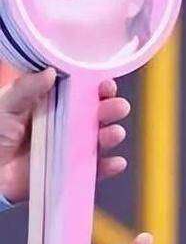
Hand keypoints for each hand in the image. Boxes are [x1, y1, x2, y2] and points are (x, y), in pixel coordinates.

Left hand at [0, 69, 130, 202]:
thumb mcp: (5, 106)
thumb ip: (26, 88)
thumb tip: (51, 72)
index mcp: (53, 103)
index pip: (83, 91)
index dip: (98, 87)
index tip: (105, 84)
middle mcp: (67, 124)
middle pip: (98, 113)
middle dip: (112, 109)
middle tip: (117, 107)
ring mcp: (71, 147)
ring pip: (101, 139)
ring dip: (112, 135)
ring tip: (113, 134)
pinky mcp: (71, 171)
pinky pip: (95, 169)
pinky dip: (109, 167)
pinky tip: (115, 162)